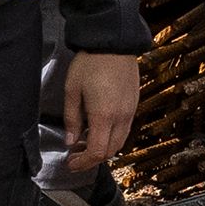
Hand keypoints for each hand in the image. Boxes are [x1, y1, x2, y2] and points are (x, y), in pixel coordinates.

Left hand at [58, 48, 140, 173]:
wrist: (113, 42)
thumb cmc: (90, 63)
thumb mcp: (72, 90)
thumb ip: (71, 119)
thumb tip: (70, 140)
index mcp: (104, 115)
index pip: (97, 152)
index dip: (83, 163)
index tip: (71, 163)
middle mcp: (121, 116)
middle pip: (110, 151)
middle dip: (92, 159)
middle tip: (75, 157)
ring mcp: (130, 110)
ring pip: (120, 141)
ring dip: (103, 148)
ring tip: (84, 142)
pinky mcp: (134, 103)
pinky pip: (124, 128)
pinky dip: (111, 136)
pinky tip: (97, 128)